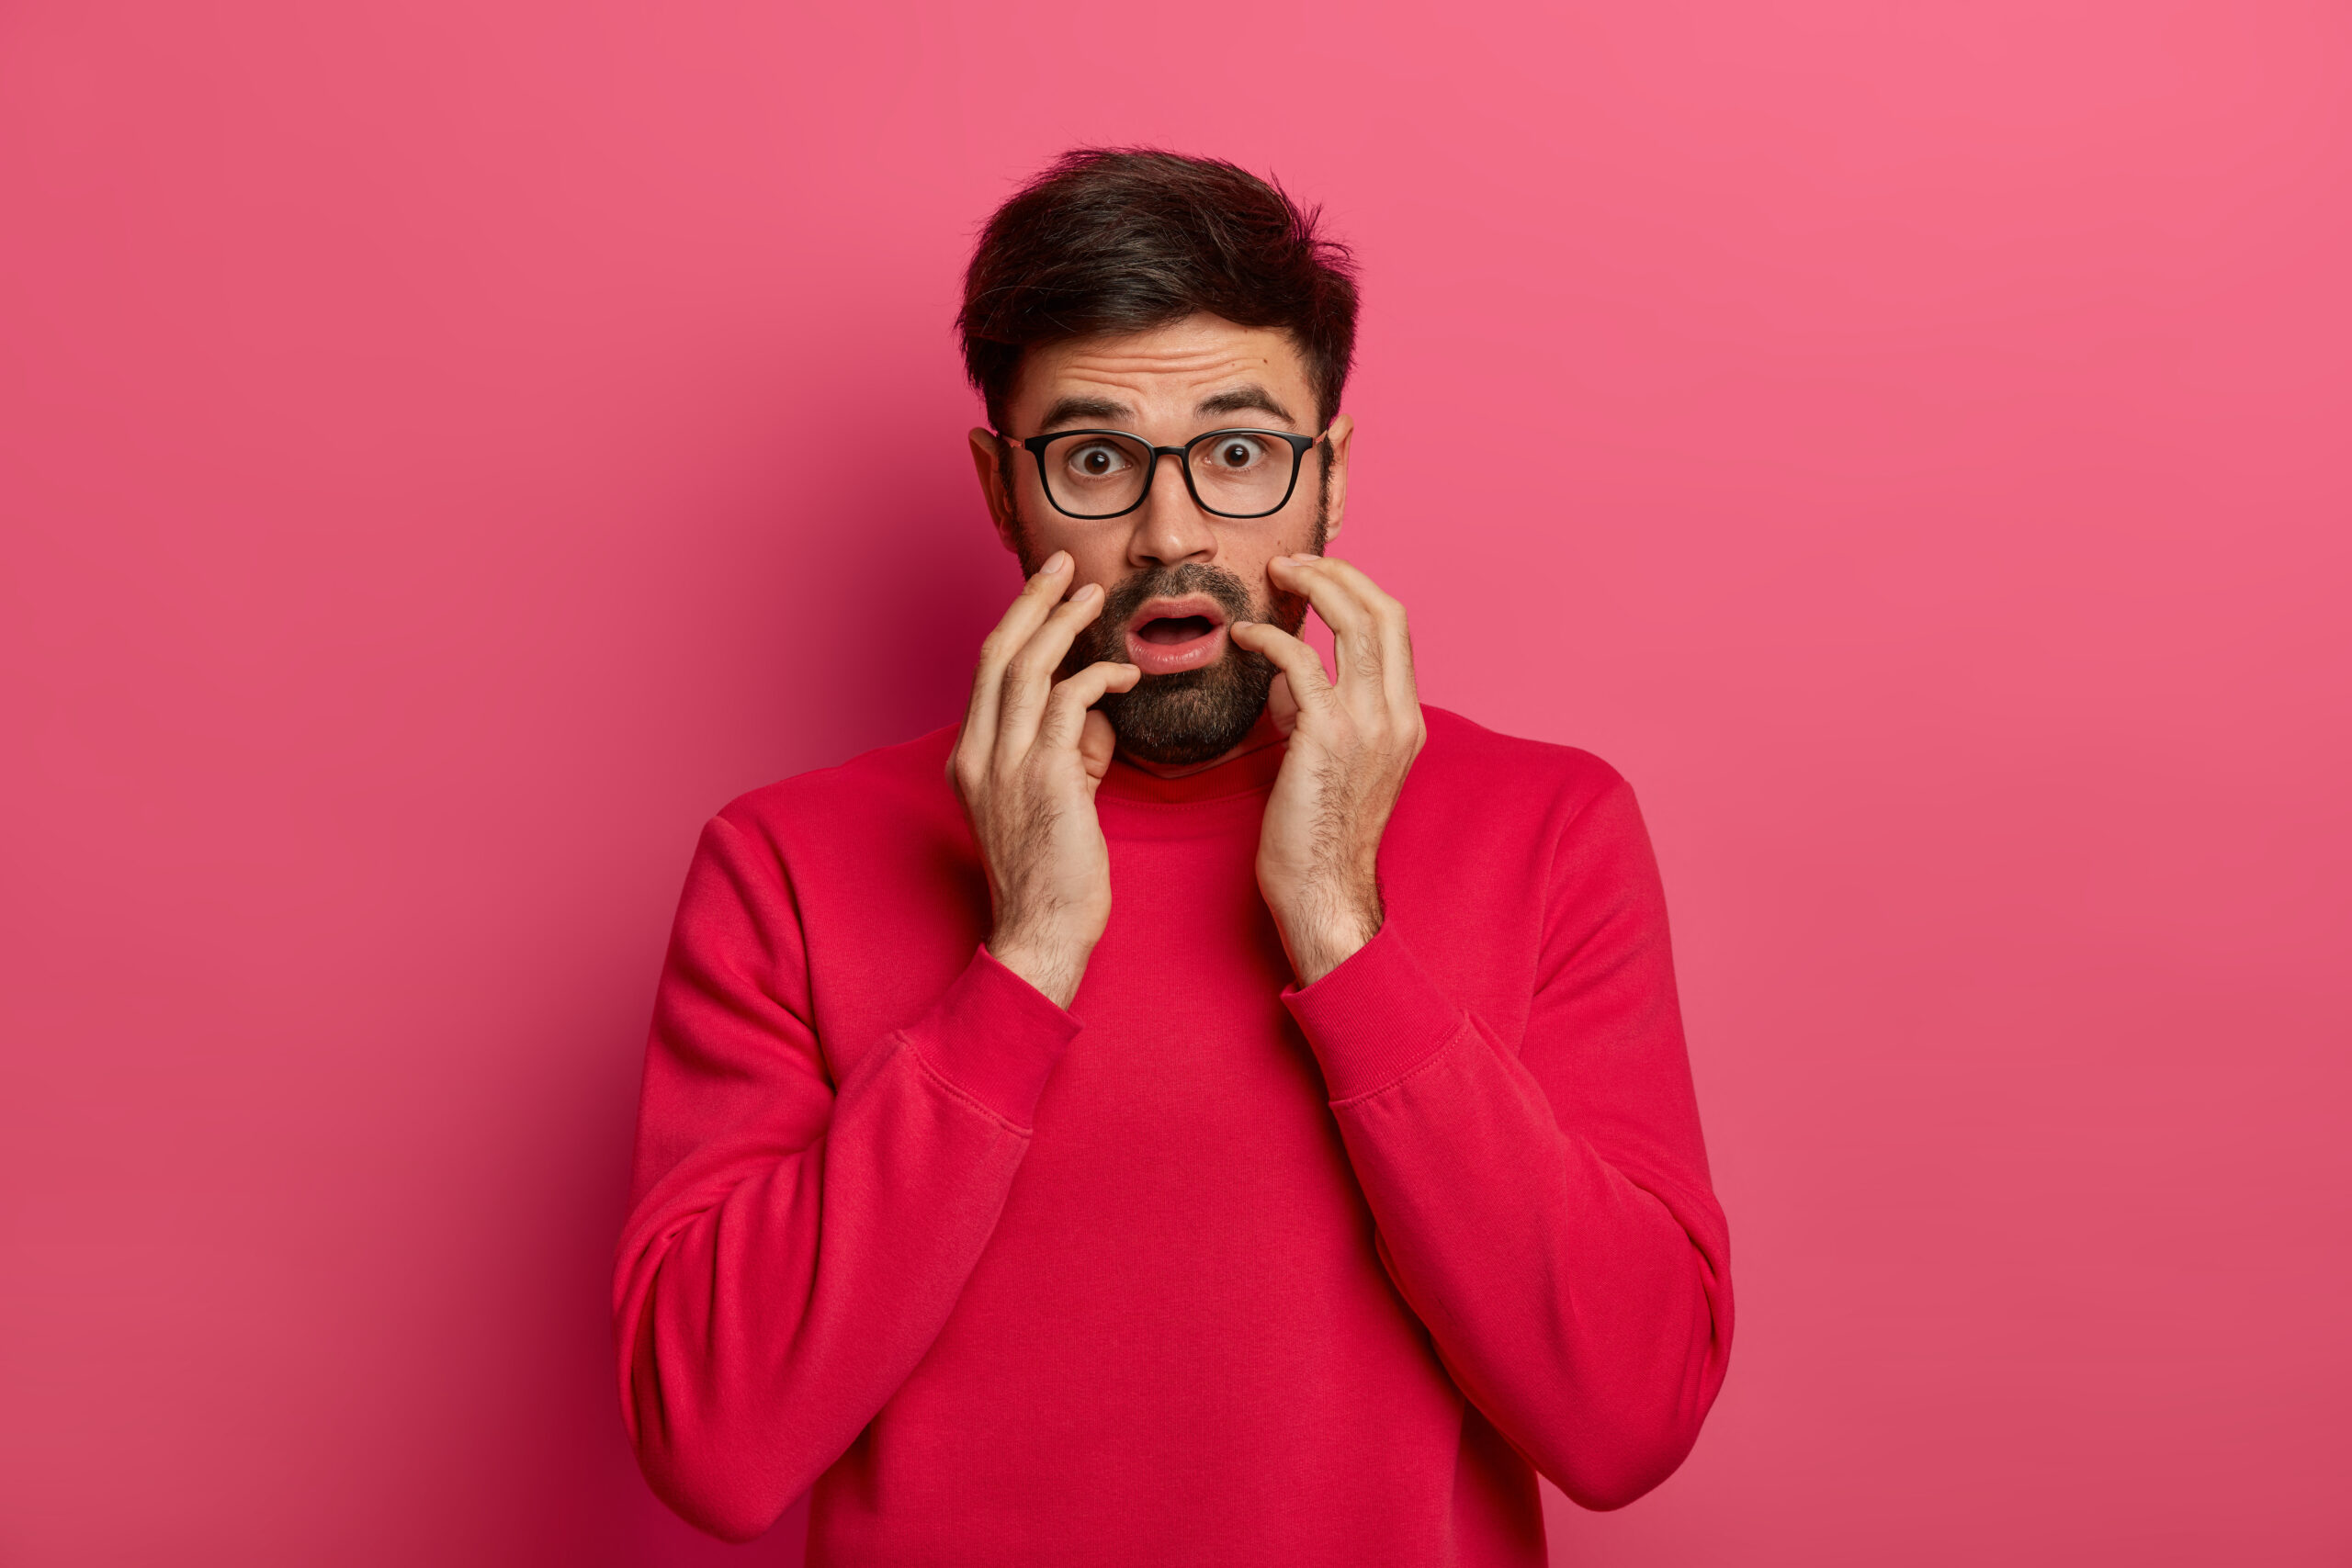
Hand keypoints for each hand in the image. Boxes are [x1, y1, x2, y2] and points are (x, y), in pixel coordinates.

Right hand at [949, 551, 1140, 1007]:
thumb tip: (1096, 717)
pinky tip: (1125, 674)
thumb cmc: (1055, 877)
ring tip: (1094, 595)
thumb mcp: (1052, 801)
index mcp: (971, 758)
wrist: (1043, 934)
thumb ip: (1068, 753)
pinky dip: (1098, 679)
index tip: (1045, 591)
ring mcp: (1004, 765)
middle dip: (1032, 601)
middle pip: (999, 653)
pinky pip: (1069, 704)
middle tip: (1062, 566)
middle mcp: (978, 754)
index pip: (988, 671)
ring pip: (1027, 668)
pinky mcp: (1044, 778)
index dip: (1017, 623)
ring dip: (1063, 623)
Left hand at [1228, 555, 1426, 985]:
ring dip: (1312, 588)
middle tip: (1293, 564)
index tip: (1319, 578)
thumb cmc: (1319, 836)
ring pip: (1354, 622)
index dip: (1359, 592)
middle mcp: (1398, 714)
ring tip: (1275, 577)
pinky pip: (1301, 661)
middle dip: (1339, 575)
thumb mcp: (1333, 763)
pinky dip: (1269, 638)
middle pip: (1384, 610)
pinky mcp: (1328, 734)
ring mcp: (1369, 722)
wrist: (1322, 891)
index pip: (1396, 630)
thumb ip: (1319, 714)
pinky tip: (1242, 638)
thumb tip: (1288, 681)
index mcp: (1407, 719)